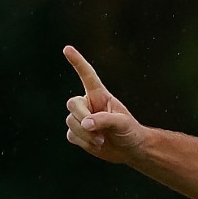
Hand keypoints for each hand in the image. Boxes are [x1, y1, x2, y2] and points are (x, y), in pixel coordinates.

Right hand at [63, 45, 144, 163]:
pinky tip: (96, 144)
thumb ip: (104, 120)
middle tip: (98, 132)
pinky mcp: (77, 133)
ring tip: (102, 140)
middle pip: (72, 104)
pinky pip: (71, 135)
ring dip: (86, 134)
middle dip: (82, 117)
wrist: (130, 150)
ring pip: (71, 122)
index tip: (67, 49)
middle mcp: (88, 104)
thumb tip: (85, 123)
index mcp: (100, 95)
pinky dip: (83, 142)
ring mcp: (81, 118)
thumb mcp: (123, 123)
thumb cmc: (130, 132)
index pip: (87, 76)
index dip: (78, 62)